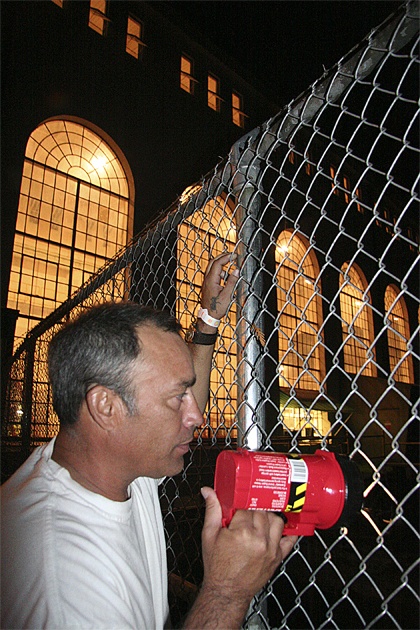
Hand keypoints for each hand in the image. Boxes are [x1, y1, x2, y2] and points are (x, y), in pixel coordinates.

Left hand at [199, 253, 238, 330]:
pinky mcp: (208, 285)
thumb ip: (232, 281)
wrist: (208, 316)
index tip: (235, 255)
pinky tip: (226, 277)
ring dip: (221, 264)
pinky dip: (219, 271)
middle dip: (222, 257)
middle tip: (231, 255)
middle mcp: (207, 279)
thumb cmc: (217, 308)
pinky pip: (212, 274)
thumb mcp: (227, 295)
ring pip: (212, 267)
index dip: (226, 257)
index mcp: (211, 280)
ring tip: (230, 265)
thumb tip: (237, 270)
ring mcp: (206, 282)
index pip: (218, 263)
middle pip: (213, 262)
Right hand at [200, 487, 296, 601]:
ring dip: (268, 517)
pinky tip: (283, 527)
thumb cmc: (217, 567)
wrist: (226, 592)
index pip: (246, 507)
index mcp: (241, 533)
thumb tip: (208, 492)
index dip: (240, 504)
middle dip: (253, 510)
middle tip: (246, 513)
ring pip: (276, 520)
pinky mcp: (278, 557)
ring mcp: (270, 549)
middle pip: (262, 511)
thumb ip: (211, 510)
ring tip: (258, 520)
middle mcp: (259, 540)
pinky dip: (289, 532)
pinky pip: (290, 541)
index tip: (237, 506)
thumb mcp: (209, 535)